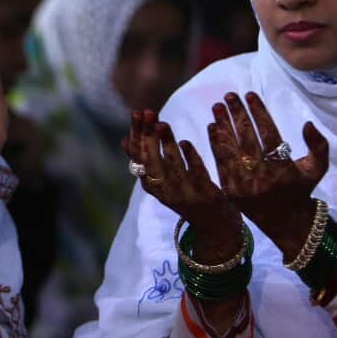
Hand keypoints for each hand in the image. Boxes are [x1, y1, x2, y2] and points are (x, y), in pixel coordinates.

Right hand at [124, 109, 240, 260]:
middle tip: (148, 112)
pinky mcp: (204, 195)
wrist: (213, 225)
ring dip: (165, 143)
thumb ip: (146, 162)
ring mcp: (183, 194)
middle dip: (148, 135)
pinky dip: (189, 158)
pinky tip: (185, 142)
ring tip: (162, 123)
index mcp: (151, 185)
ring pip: (171, 166)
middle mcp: (163, 190)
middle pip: (151, 160)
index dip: (137, 133)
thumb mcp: (161, 182)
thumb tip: (123, 141)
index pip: (138, 156)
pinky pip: (195, 173)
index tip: (137, 112)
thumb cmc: (185, 194)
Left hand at [207, 92, 328, 259]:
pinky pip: (220, 163)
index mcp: (283, 170)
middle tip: (229, 95)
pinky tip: (213, 127)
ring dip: (222, 126)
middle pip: (246, 139)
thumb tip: (308, 123)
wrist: (284, 221)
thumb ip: (318, 145)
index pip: (269, 135)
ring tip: (217, 107)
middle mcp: (262, 178)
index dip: (259, 113)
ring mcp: (243, 185)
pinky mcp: (230, 191)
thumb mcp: (317, 168)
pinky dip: (216, 144)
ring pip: (230, 149)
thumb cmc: (300, 188)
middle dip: (237, 114)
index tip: (250, 94)